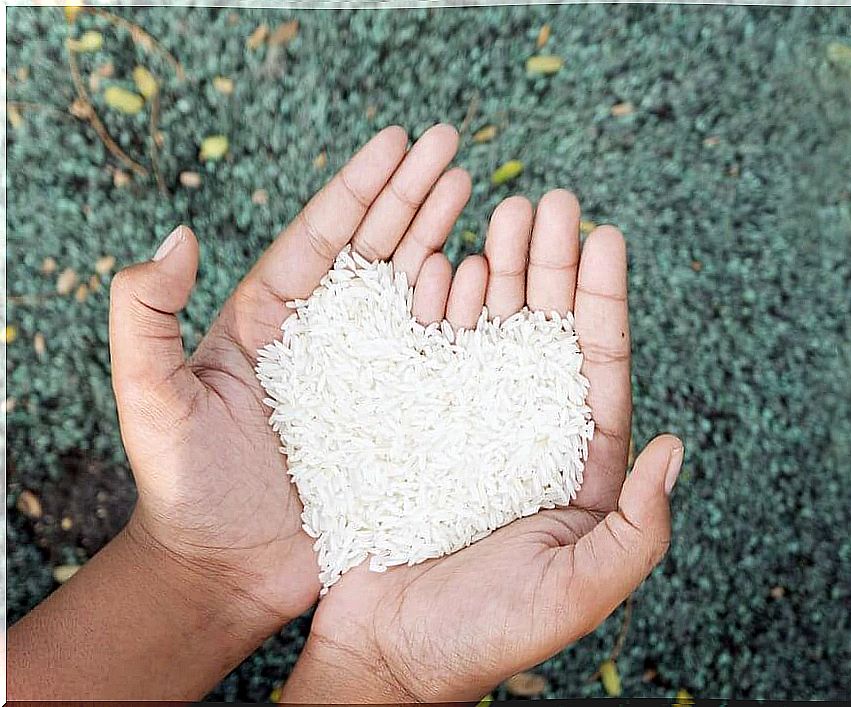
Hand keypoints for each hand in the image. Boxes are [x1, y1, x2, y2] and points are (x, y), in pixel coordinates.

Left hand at [110, 124, 470, 634]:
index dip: (360, 186)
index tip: (398, 139)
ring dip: (444, 238)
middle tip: (452, 146)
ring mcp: (366, 377)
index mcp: (270, 319)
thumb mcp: (151, 398)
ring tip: (477, 195)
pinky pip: (435, 356)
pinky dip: (460, 315)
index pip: (321, 236)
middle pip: (376, 250)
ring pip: (412, 292)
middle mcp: (324, 339)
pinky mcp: (397, 417)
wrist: (227, 571)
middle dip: (414, 194)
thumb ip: (147, 317)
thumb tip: (177, 237)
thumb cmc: (184, 487)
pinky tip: (486, 281)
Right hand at [282, 189, 684, 701]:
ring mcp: (471, 424)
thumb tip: (674, 447)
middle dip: (551, 264)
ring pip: (493, 330)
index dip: (604, 300)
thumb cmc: (482, 634)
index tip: (605, 235)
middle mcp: (529, 434)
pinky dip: (441, 306)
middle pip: (548, 331)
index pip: (599, 366)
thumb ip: (636, 530)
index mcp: (577, 466)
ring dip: (500, 269)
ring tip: (499, 212)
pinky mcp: (419, 422)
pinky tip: (445, 265)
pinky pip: (434, 352)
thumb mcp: (575, 592)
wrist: (386, 652)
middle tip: (547, 200)